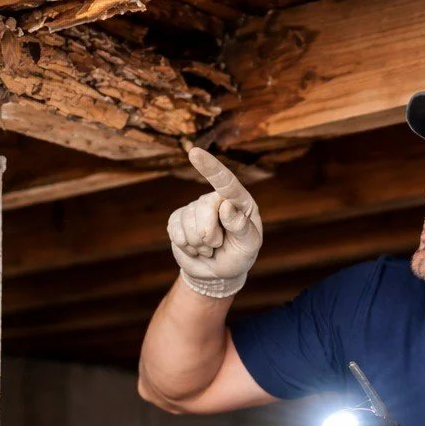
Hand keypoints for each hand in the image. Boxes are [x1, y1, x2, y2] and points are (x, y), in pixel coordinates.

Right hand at [167, 148, 262, 297]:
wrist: (218, 273)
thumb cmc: (239, 255)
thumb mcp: (249, 247)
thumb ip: (243, 228)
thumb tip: (226, 206)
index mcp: (239, 201)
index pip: (225, 182)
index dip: (210, 167)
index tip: (195, 153)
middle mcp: (217, 199)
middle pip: (204, 207)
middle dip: (210, 235)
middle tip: (218, 245)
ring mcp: (196, 208)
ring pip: (188, 221)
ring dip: (199, 244)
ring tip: (209, 248)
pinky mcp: (179, 219)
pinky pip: (175, 229)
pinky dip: (186, 245)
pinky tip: (195, 248)